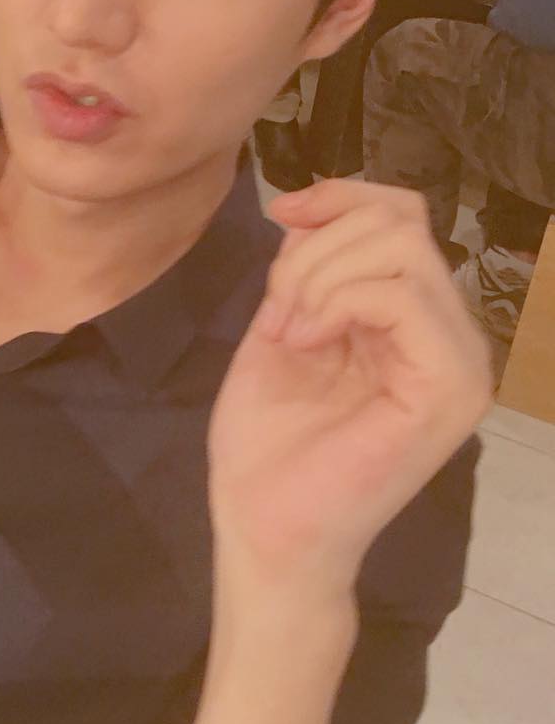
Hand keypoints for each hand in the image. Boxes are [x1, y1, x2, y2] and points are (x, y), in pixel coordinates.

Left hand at [208, 180, 492, 606]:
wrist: (264, 528)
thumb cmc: (266, 446)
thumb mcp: (279, 330)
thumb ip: (304, 271)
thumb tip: (309, 208)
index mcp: (409, 320)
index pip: (401, 217)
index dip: (340, 196)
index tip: (281, 212)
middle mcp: (446, 333)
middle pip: (400, 221)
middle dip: (315, 248)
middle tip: (279, 311)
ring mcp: (459, 360)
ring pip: (403, 247)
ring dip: (319, 275)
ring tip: (288, 331)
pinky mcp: (452, 387)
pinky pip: (403, 295)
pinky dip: (335, 300)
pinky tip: (303, 341)